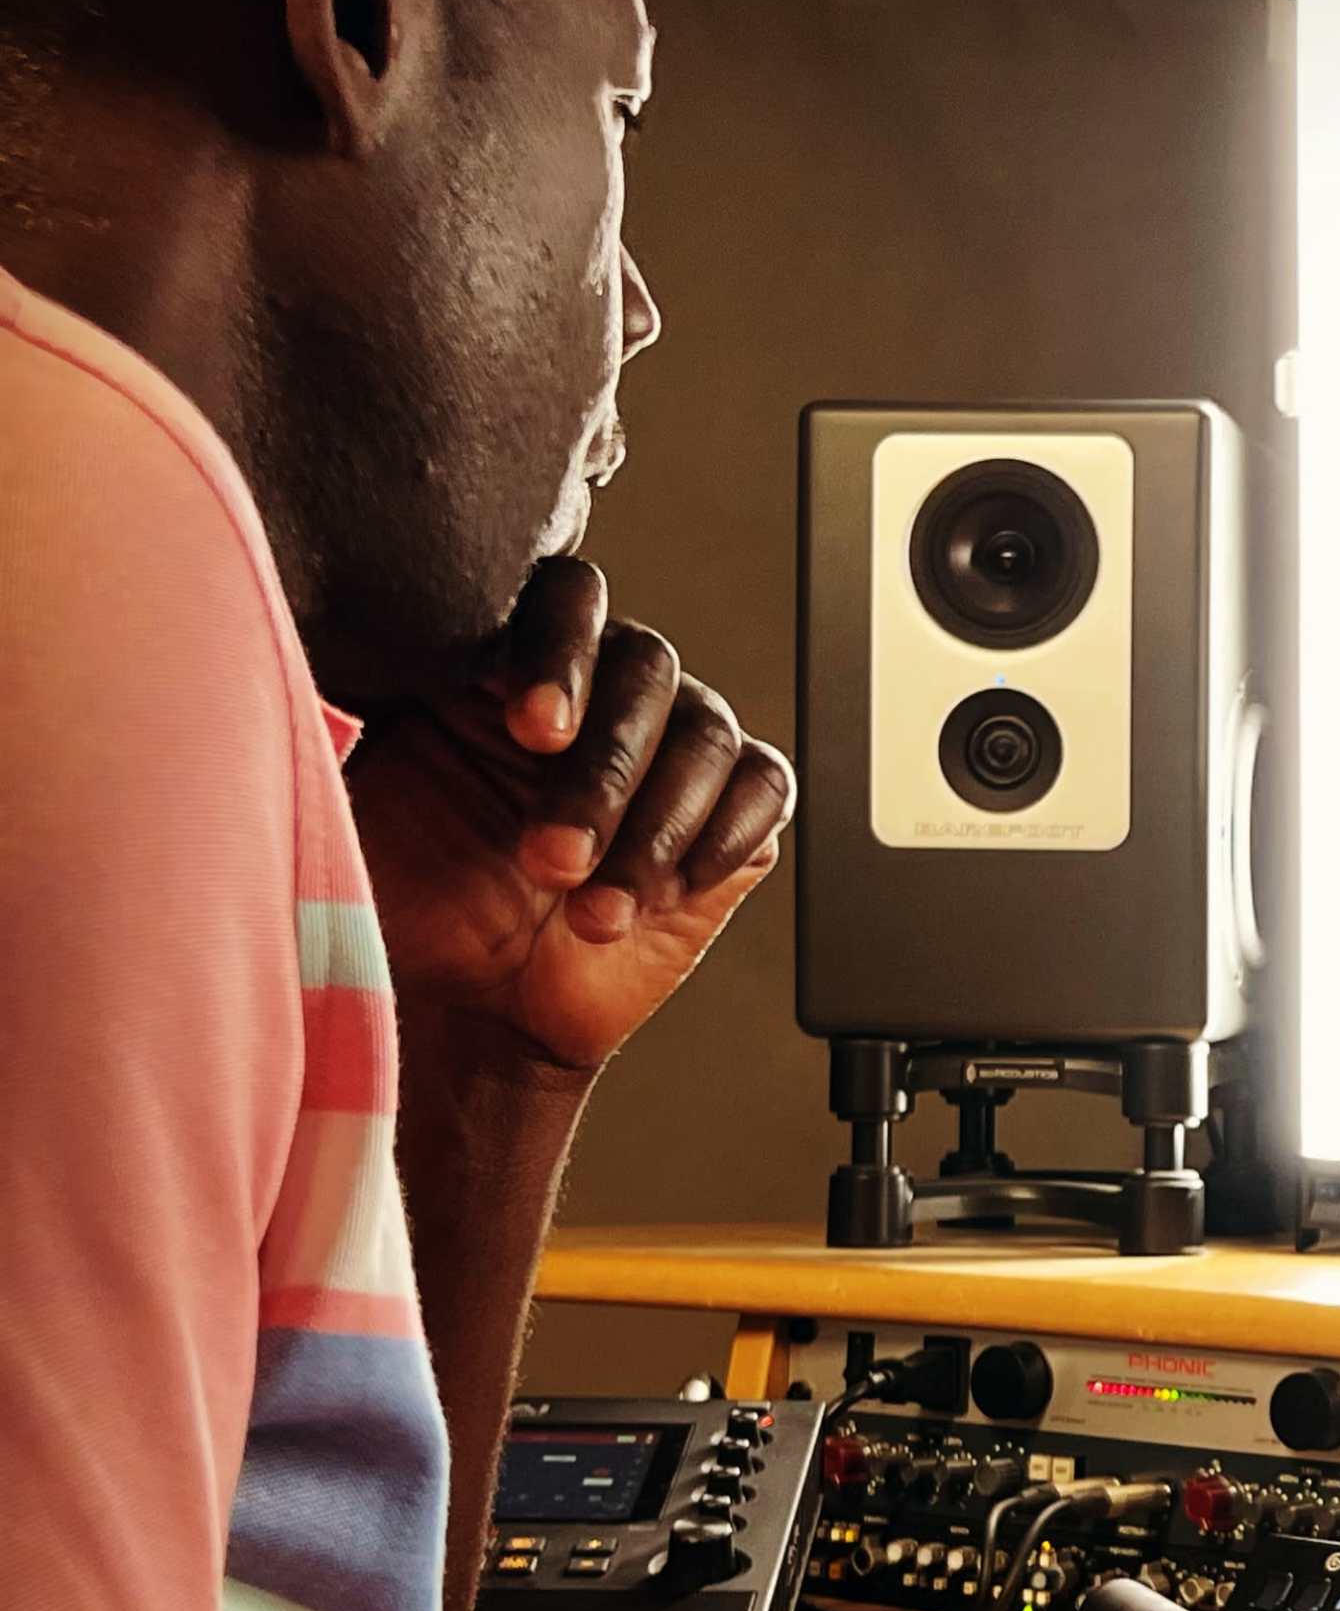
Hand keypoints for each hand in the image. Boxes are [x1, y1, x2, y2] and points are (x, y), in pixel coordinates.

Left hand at [344, 558, 791, 1075]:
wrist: (474, 1010)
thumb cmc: (410, 896)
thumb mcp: (361, 788)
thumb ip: (357, 700)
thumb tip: (307, 615)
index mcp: (512, 662)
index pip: (562, 599)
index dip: (558, 653)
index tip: (529, 730)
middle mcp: (604, 690)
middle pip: (642, 669)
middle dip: (600, 774)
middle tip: (548, 860)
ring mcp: (675, 747)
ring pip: (703, 735)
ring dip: (652, 828)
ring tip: (592, 910)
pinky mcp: (736, 810)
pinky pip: (761, 789)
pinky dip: (717, 838)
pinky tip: (663, 893)